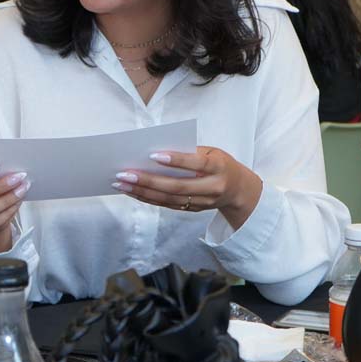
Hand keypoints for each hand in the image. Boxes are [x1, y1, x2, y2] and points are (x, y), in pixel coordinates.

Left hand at [111, 146, 262, 229]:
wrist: (239, 190)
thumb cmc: (220, 163)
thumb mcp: (213, 152)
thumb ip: (190, 152)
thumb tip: (156, 152)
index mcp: (219, 167)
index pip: (197, 163)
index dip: (176, 160)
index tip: (153, 155)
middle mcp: (212, 187)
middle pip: (177, 186)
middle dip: (148, 180)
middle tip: (124, 174)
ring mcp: (203, 202)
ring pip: (169, 199)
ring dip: (142, 192)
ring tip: (121, 184)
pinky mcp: (193, 209)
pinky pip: (167, 205)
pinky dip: (148, 198)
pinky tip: (132, 192)